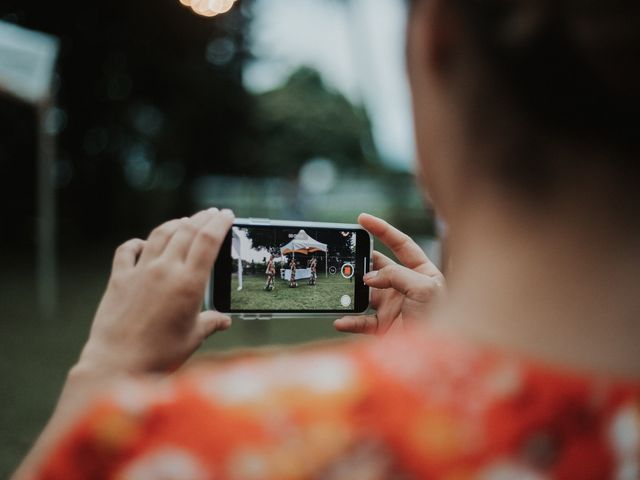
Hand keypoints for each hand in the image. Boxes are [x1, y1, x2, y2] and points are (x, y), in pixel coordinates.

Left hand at [75, 208, 234, 376]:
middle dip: (202, 218)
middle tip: (212, 212)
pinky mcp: (118, 279)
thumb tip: (224, 321)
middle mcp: (164, 270)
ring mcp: (139, 272)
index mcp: (188, 283)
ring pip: (160, 234)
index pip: (208, 240)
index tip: (227, 214)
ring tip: (185, 221)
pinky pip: (127, 250)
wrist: (117, 364)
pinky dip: (138, 242)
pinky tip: (143, 243)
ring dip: (175, 224)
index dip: (219, 223)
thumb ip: (210, 323)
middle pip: (186, 230)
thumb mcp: (193, 338)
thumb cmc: (160, 355)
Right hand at [334, 213, 444, 334]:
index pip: (401, 244)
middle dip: (362, 260)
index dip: (382, 230)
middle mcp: (406, 287)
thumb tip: (368, 278)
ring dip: (352, 290)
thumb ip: (395, 276)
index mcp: (422, 273)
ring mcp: (394, 306)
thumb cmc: (442, 319)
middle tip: (345, 255)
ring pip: (366, 292)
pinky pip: (362, 321)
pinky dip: (350, 321)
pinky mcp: (384, 327)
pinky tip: (340, 320)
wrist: (440, 354)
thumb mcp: (424, 288)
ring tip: (339, 286)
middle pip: (379, 267)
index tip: (362, 219)